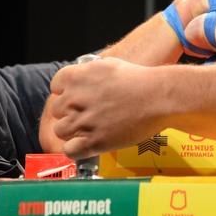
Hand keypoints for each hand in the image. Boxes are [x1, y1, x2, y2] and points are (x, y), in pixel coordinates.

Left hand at [48, 58, 163, 158]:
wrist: (158, 97)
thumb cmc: (139, 79)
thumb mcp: (108, 65)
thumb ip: (87, 73)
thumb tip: (76, 81)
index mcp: (77, 77)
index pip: (56, 86)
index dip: (66, 92)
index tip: (78, 97)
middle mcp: (76, 98)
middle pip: (57, 110)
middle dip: (70, 112)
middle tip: (88, 113)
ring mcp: (83, 121)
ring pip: (61, 131)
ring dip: (72, 131)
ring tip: (89, 129)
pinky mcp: (94, 142)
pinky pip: (69, 151)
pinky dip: (76, 150)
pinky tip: (87, 145)